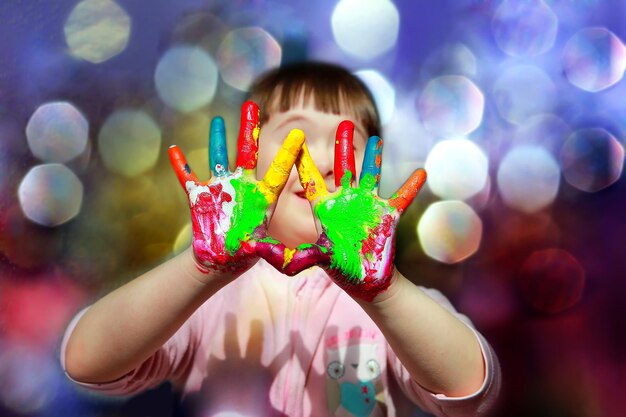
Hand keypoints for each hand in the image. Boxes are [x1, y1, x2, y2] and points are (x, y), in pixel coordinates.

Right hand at [169, 101, 303, 277]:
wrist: (223, 257)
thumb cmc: (246, 253)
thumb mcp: (264, 251)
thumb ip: (276, 252)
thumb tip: (294, 261)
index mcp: (262, 198)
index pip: (277, 172)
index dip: (287, 154)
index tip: (299, 134)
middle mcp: (242, 186)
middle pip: (247, 152)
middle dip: (248, 129)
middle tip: (251, 105)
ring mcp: (221, 188)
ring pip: (218, 157)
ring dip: (216, 139)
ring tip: (218, 120)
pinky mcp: (201, 196)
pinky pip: (187, 178)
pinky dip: (180, 166)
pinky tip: (174, 150)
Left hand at [287, 121, 426, 301]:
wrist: (365, 280)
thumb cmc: (339, 268)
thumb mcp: (315, 259)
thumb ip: (293, 256)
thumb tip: (260, 253)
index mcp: (325, 208)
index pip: (311, 180)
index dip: (303, 160)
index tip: (296, 137)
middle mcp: (346, 201)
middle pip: (343, 168)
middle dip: (342, 147)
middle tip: (341, 123)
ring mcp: (368, 206)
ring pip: (371, 175)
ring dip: (375, 157)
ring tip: (376, 137)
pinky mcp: (388, 216)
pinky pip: (402, 198)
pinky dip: (411, 187)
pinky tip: (421, 172)